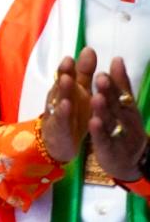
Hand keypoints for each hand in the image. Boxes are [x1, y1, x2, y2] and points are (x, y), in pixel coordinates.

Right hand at [41, 49, 97, 163]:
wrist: (59, 141)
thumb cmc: (72, 112)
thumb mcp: (80, 91)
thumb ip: (84, 72)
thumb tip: (89, 49)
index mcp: (68, 88)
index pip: (68, 73)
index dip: (73, 63)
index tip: (85, 52)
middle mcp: (60, 97)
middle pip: (61, 83)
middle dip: (64, 72)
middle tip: (69, 61)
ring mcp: (57, 111)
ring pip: (59, 99)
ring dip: (62, 89)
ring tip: (67, 79)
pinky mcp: (58, 127)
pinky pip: (60, 118)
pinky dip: (63, 112)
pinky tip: (67, 105)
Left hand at [89, 55, 147, 178]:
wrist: (128, 163)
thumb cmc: (123, 129)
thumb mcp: (124, 107)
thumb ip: (120, 86)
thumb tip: (118, 59)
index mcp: (128, 110)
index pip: (122, 93)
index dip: (116, 81)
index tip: (110, 64)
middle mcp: (125, 122)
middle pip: (117, 106)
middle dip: (109, 92)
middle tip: (101, 78)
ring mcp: (118, 137)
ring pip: (110, 122)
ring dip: (103, 110)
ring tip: (96, 97)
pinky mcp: (109, 151)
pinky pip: (103, 140)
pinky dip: (99, 132)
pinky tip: (93, 122)